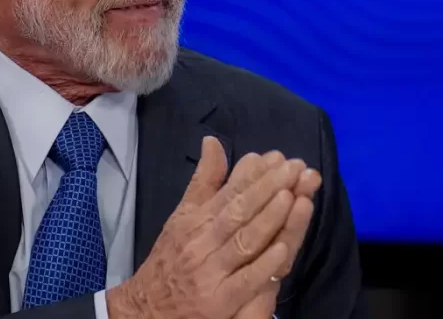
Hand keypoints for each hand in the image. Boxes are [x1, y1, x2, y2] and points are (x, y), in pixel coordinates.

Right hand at [107, 137, 305, 318]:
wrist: (147, 306)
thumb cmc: (171, 257)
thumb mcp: (182, 214)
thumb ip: (203, 181)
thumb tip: (213, 141)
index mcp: (196, 218)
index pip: (228, 191)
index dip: (255, 174)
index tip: (278, 157)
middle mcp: (203, 241)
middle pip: (238, 211)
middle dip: (269, 188)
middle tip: (295, 168)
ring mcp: (212, 271)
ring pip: (243, 241)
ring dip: (269, 219)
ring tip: (292, 196)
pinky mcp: (219, 300)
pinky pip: (244, 280)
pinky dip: (263, 264)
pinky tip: (282, 248)